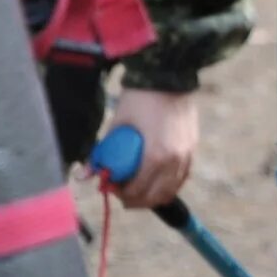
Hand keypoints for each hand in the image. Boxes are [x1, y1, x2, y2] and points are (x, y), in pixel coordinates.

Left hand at [103, 89, 197, 210]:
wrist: (167, 77)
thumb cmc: (139, 100)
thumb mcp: (116, 126)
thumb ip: (102, 154)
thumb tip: (83, 175)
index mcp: (156, 156)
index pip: (138, 191)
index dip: (120, 194)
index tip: (109, 187)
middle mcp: (175, 159)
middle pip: (157, 196)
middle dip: (137, 200)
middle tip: (122, 193)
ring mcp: (187, 153)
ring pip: (172, 189)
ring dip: (154, 194)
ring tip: (139, 189)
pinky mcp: (193, 146)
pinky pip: (183, 175)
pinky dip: (169, 182)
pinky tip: (156, 179)